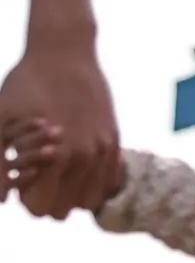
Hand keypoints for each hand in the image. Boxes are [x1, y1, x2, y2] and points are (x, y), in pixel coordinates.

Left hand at [0, 38, 120, 217]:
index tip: (18, 180)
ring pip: (89, 201)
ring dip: (70, 193)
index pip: (39, 207)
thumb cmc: (24, 85)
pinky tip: (78, 167)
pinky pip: (109, 182)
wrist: (64, 52)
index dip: (23, 198)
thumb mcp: (0, 122)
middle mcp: (84, 158)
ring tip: (56, 172)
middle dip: (46, 198)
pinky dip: (92, 183)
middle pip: (64, 210)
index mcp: (55, 157)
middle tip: (35, 176)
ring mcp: (104, 151)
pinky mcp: (115, 141)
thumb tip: (0, 201)